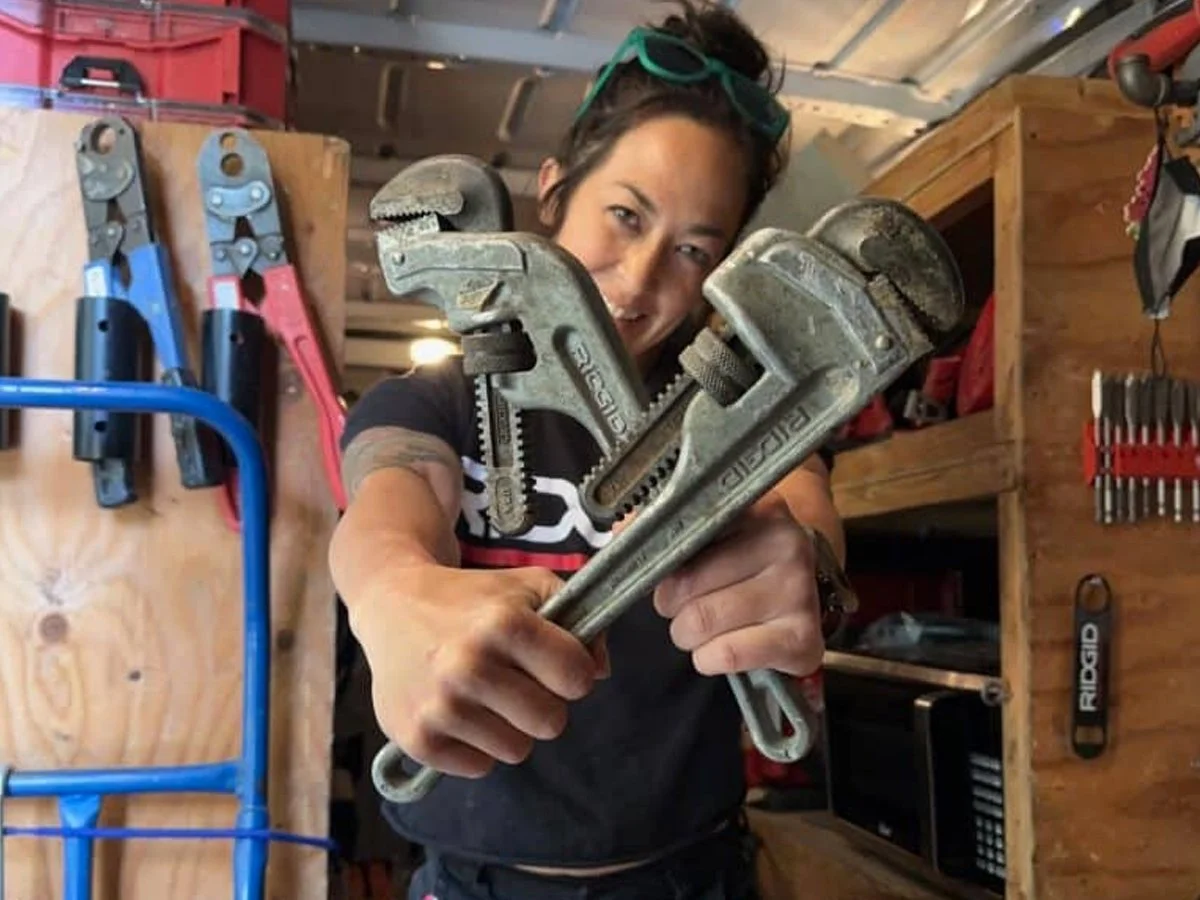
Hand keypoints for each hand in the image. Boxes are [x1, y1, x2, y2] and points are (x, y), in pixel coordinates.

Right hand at [347, 564, 607, 780]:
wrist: (391, 604)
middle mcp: (469, 665)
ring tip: (486, 694)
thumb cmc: (472, 597)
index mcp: (503, 623)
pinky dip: (476, 745)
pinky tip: (459, 710)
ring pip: (517, 750)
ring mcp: (440, 706)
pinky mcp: (416, 738)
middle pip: (552, 723)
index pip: (577, 678)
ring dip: (510, 727)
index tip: (554, 662)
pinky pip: (479, 767)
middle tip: (520, 682)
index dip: (573, 671)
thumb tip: (600, 671)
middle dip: (545, 704)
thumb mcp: (529, 587)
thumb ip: (579, 618)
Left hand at [652, 493, 824, 676]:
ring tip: (703, 626)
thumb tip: (621, 531)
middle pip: (687, 585)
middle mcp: (787, 546)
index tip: (664, 571)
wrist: (803, 593)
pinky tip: (720, 648)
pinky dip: (709, 658)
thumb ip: (666, 526)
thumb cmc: (744, 560)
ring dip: (688, 634)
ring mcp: (799, 593)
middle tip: (684, 605)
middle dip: (672, 605)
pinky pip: (727, 654)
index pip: (687, 533)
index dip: (664, 560)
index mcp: (760, 509)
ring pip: (703, 622)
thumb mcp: (714, 533)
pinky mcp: (803, 640)